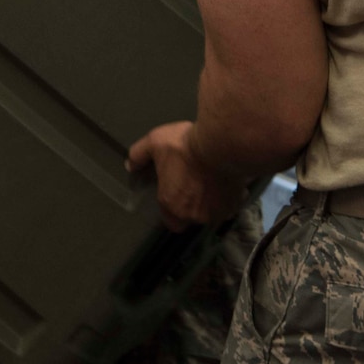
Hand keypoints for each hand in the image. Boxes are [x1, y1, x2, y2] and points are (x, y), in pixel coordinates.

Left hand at [127, 121, 244, 229]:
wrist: (220, 145)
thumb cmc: (185, 145)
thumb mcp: (155, 142)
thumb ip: (139, 155)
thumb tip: (130, 165)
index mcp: (171, 203)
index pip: (170, 221)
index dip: (172, 210)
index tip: (176, 195)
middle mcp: (192, 214)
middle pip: (191, 218)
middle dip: (192, 206)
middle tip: (195, 185)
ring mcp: (215, 212)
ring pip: (211, 214)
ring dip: (210, 202)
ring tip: (211, 182)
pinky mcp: (234, 205)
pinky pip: (229, 206)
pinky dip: (227, 197)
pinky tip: (226, 181)